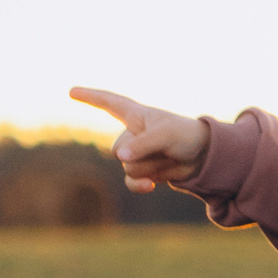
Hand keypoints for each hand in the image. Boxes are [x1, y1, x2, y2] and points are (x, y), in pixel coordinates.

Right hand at [70, 87, 207, 192]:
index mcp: (137, 115)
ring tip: (169, 156)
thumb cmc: (186, 135)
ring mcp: (136, 153)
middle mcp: (132, 133)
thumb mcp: (166, 134)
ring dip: (151, 166)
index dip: (90, 97)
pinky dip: (139, 185)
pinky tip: (151, 186)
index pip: (109, 103)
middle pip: (117, 148)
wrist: (205, 156)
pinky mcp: (143, 170)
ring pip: (127, 166)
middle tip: (165, 146)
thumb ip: (142, 144)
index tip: (71, 91)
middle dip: (141, 152)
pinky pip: (130, 181)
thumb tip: (120, 157)